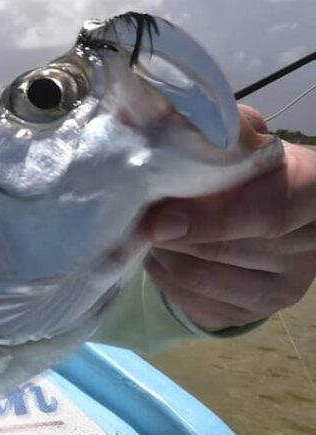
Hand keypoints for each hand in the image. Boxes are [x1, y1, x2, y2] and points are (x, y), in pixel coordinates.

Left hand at [142, 105, 315, 328]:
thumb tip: (151, 119)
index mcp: (314, 191)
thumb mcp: (237, 143)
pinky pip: (187, 298)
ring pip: (197, 275)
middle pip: (223, 248)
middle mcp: (309, 248)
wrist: (255, 218)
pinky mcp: (247, 315)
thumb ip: (211, 132)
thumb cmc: (244, 171)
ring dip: (159, 250)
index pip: (272, 209)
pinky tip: (161, 250)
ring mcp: (282, 289)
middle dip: (169, 229)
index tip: (159, 219)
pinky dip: (161, 272)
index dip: (214, 216)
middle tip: (137, 211)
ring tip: (149, 225)